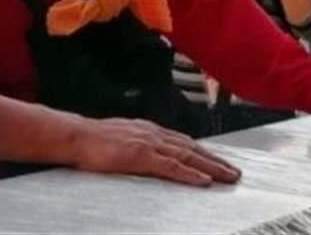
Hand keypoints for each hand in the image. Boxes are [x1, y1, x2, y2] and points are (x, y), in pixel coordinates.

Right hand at [72, 117, 240, 186]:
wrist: (76, 136)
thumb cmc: (92, 140)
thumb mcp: (121, 138)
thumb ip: (138, 145)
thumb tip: (150, 155)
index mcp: (148, 130)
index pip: (183, 141)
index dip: (203, 152)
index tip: (218, 160)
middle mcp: (153, 133)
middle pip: (192, 148)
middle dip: (215, 160)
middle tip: (234, 172)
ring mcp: (148, 144)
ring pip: (187, 156)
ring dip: (210, 167)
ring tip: (228, 177)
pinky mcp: (141, 156)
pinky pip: (171, 167)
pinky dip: (189, 173)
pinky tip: (203, 180)